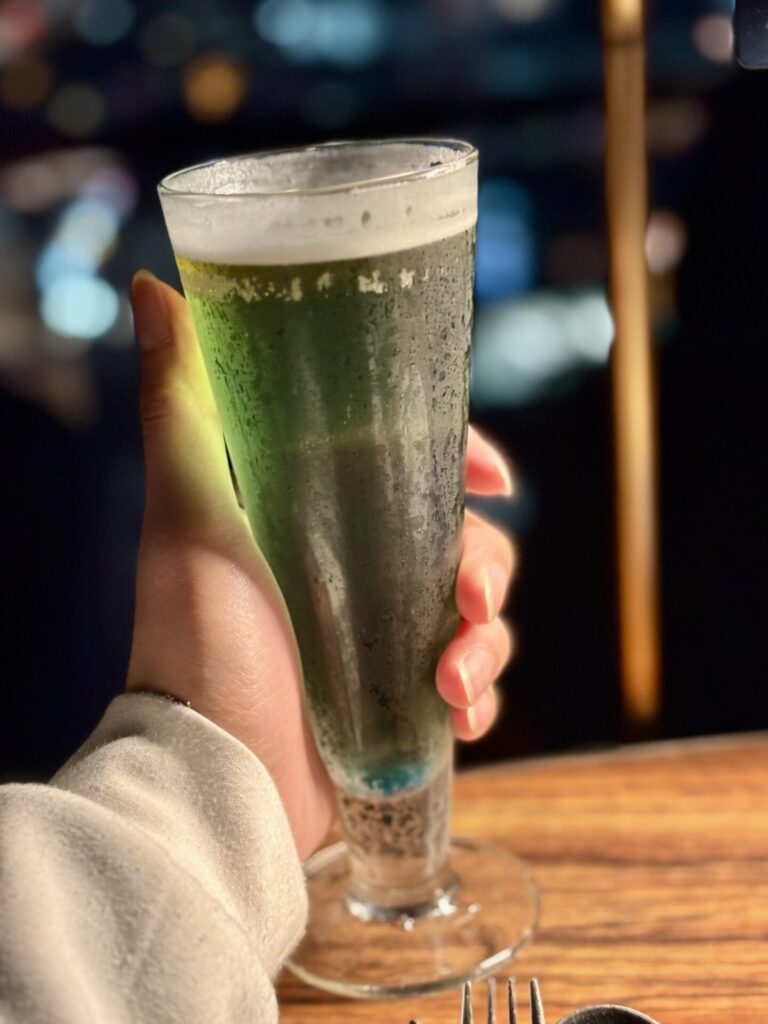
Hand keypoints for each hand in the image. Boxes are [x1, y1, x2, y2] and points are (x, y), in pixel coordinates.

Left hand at [127, 271, 515, 859]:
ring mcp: (377, 643)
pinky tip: (459, 718)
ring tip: (454, 684)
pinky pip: (469, 689)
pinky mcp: (395, 706)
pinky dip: (477, 699)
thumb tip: (154, 287)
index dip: (459, 460)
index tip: (496, 474)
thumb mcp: (189, 513)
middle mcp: (350, 576)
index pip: (406, 470)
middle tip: (471, 601)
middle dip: (486, 566)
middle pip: (459, 543)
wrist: (213, 781)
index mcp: (313, 522)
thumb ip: (180, 404)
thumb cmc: (199, 643)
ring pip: (475, 618)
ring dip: (488, 645)